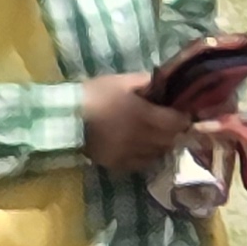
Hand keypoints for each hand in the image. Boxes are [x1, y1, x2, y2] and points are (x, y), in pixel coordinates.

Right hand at [79, 74, 193, 172]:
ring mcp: (129, 154)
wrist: (63, 119)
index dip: (183, 118)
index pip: (178, 123)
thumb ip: (146, 82)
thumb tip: (165, 82)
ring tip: (155, 135)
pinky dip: (146, 156)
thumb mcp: (120, 81)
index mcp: (144, 115)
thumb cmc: (93, 96)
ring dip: (161, 145)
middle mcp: (140, 138)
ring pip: (158, 153)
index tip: (181, 112)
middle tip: (169, 123)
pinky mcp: (117, 164)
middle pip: (170, 140)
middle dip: (174, 132)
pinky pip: (142, 164)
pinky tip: (141, 146)